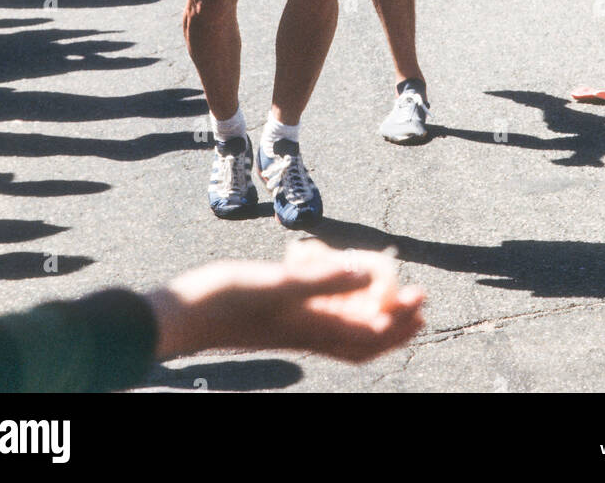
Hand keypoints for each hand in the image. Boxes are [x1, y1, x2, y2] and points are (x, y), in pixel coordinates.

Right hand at [148, 240, 425, 363]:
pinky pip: (317, 308)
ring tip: (386, 285)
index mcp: (313, 329)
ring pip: (342, 321)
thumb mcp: (281, 284)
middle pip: (362, 333)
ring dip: (368, 306)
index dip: (400, 319)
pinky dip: (334, 293)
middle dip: (393, 319)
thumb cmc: (228, 299)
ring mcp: (292, 323)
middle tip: (418, 299)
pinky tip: (331, 270)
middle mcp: (307, 330)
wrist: (183, 313)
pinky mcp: (277, 311)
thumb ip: (327, 279)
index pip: (370, 334)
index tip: (421, 297)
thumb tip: (372, 277)